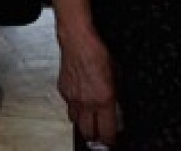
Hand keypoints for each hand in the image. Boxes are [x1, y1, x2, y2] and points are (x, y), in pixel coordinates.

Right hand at [57, 26, 117, 146]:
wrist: (78, 40)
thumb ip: (117, 96)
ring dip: (83, 122)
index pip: (106, 133)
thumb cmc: (97, 52)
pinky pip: (68, 106)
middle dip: (95, 137)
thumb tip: (118, 109)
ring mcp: (72, 97)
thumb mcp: (118, 75)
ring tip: (90, 118)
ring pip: (75, 122)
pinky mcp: (62, 90)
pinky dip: (74, 106)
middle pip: (88, 133)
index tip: (112, 140)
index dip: (110, 140)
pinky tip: (80, 98)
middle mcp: (87, 102)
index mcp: (103, 99)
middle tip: (100, 134)